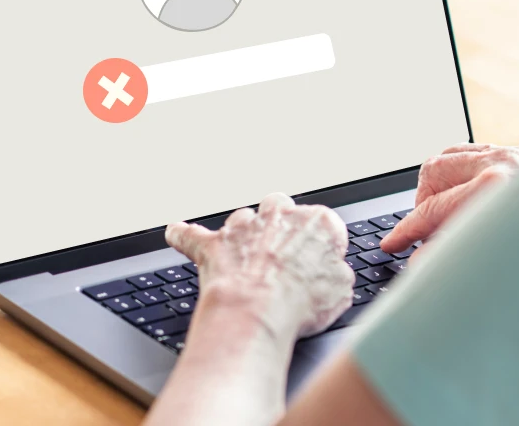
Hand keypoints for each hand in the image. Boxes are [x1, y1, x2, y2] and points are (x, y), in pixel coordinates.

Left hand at [165, 193, 354, 338]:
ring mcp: (244, 228)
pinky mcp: (212, 245)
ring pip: (243, 217)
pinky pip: (191, 234)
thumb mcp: (341, 292)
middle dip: (281, 224)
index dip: (321, 247)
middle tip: (282, 252)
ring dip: (244, 234)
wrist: (256, 312)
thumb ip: (337, 273)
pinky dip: (184, 235)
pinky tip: (176, 233)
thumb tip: (334, 274)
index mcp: (318, 222)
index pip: (324, 225)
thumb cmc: (300, 303)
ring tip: (244, 256)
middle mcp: (280, 216)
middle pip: (281, 207)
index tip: (318, 264)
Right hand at [380, 143, 518, 253]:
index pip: (432, 209)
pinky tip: (464, 192)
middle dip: (423, 203)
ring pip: (448, 155)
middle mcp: (503, 162)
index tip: (392, 245)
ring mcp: (512, 152)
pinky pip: (471, 149)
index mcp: (496, 186)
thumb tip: (422, 265)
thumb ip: (459, 256)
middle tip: (426, 231)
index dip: (406, 232)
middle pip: (433, 172)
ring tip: (443, 212)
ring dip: (438, 184)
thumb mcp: (508, 256)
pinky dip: (460, 169)